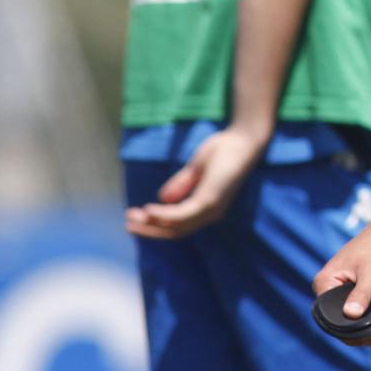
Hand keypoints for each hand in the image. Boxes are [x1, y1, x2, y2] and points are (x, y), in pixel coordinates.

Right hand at [126, 127, 263, 239]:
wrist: (243, 139)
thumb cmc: (224, 151)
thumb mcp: (196, 169)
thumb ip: (182, 184)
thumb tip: (163, 199)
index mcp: (207, 208)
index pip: (178, 225)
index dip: (156, 225)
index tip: (135, 219)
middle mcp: (210, 214)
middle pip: (175, 231)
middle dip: (150, 230)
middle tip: (127, 225)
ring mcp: (211, 209)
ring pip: (177, 226)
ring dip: (152, 223)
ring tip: (132, 218)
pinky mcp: (210, 200)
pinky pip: (183, 214)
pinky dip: (164, 215)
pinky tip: (148, 211)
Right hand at [312, 223, 370, 349]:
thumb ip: (362, 294)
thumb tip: (351, 315)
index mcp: (324, 284)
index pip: (333, 320)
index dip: (355, 334)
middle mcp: (327, 289)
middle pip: (345, 324)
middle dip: (370, 336)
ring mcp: (339, 291)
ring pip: (355, 321)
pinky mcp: (352, 291)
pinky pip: (362, 312)